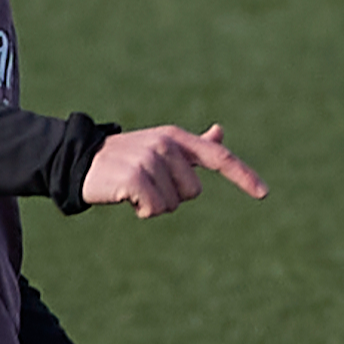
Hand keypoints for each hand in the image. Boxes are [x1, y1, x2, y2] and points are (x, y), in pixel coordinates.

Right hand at [82, 123, 264, 218]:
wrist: (80, 160)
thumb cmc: (126, 157)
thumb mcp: (161, 148)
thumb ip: (193, 145)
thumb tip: (220, 132)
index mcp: (177, 139)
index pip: (219, 158)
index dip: (243, 176)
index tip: (264, 193)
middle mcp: (166, 146)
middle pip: (192, 192)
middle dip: (171, 195)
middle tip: (145, 182)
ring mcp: (149, 160)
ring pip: (172, 204)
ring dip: (153, 203)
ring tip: (132, 187)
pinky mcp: (135, 177)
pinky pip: (155, 209)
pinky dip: (142, 211)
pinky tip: (125, 197)